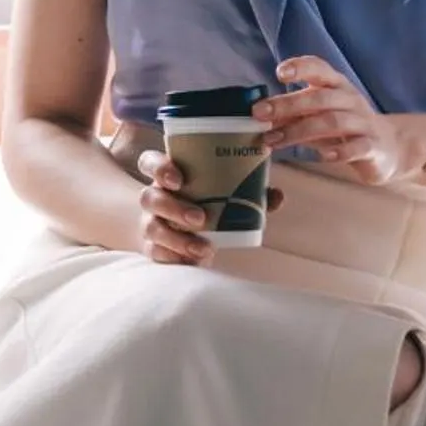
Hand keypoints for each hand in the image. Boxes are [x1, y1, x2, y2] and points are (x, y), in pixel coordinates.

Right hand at [137, 151, 284, 264]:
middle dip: (173, 207)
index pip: (150, 163)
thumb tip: (276, 195)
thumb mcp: (229, 195)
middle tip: (200, 218)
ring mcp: (151, 223)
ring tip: (205, 248)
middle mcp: (155, 198)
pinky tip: (193, 262)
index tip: (178, 179)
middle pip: (150, 197)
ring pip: (152, 228)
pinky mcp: (154, 248)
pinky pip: (156, 254)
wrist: (191, 235)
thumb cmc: (210, 205)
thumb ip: (251, 192)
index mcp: (169, 176)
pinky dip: (175, 258)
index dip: (158, 168)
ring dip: (178, 239)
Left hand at [257, 56, 425, 184]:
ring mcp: (363, 122)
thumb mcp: (317, 116)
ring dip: (299, 131)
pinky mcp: (372, 146)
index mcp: (336, 86)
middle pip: (319, 97)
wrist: (388, 147)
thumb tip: (259, 115)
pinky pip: (357, 147)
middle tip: (260, 114)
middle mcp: (350, 99)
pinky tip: (323, 156)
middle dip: (288, 104)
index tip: (280, 73)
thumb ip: (292, 114)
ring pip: (333, 122)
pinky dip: (340, 151)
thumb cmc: (345, 127)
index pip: (320, 68)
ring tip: (274, 141)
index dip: (301, 67)